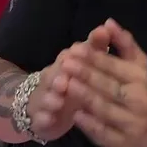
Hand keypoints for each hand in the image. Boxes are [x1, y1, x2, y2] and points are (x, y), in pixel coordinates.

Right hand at [27, 26, 111, 141]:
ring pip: (45, 94)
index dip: (80, 51)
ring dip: (51, 96)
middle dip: (60, 74)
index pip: (71, 53)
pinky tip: (49, 120)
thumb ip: (95, 47)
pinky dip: (44, 118)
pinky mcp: (39, 116)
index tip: (85, 48)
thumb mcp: (85, 65)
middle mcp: (52, 76)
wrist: (42, 106)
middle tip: (67, 79)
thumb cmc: (72, 82)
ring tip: (58, 100)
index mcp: (65, 62)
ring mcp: (43, 96)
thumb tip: (107, 26)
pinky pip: (40, 117)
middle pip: (54, 72)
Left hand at [62, 19, 146, 146]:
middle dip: (87, 74)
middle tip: (66, 63)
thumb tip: (108, 21)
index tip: (76, 48)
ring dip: (86, 96)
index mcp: (140, 79)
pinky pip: (104, 132)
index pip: (116, 66)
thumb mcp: (137, 69)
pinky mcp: (122, 143)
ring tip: (67, 85)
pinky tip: (75, 114)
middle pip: (109, 86)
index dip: (96, 57)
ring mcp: (131, 123)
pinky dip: (90, 124)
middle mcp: (138, 100)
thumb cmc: (139, 95)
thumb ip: (124, 45)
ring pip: (106, 108)